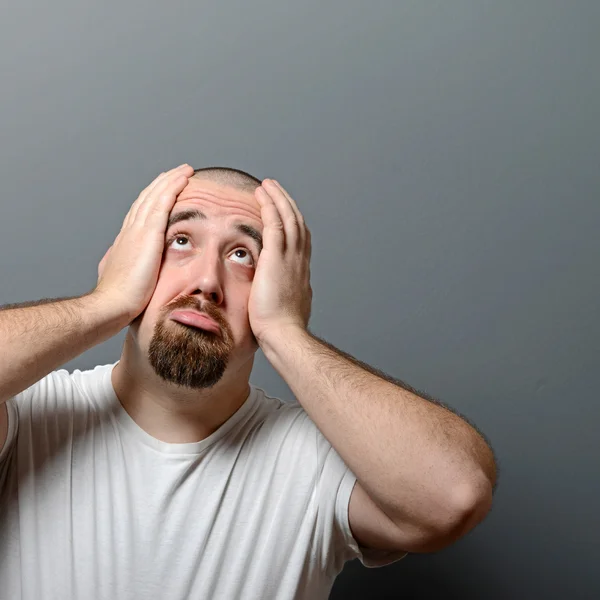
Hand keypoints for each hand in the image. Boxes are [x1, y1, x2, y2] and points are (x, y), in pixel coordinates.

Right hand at [94, 163, 194, 321]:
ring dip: (170, 180)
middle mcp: (129, 231)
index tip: (163, 190)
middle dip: (162, 184)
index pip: (140, 214)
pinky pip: (162, 203)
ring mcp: (137, 230)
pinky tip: (184, 178)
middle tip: (176, 173)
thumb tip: (129, 266)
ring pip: (155, 195)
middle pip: (147, 199)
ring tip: (185, 170)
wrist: (111, 305)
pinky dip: (172, 187)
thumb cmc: (120, 301)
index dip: (152, 200)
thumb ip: (128, 268)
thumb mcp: (124, 280)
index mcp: (125, 242)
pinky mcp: (148, 234)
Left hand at [249, 179, 311, 345]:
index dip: (292, 222)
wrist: (284, 335)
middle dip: (286, 204)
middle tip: (275, 190)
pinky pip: (275, 222)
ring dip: (278, 198)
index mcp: (301, 272)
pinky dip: (270, 205)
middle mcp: (300, 260)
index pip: (300, 239)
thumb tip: (277, 295)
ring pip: (288, 217)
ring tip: (267, 185)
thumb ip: (282, 296)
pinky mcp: (277, 257)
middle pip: (297, 223)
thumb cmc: (280, 330)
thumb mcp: (285, 308)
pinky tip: (261, 194)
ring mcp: (291, 257)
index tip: (283, 212)